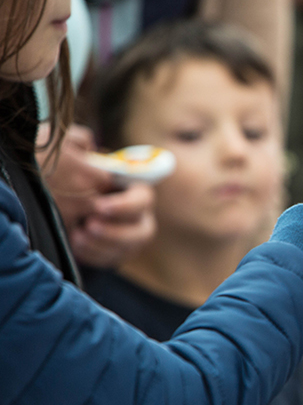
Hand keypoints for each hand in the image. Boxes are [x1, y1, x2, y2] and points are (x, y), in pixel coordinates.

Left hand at [38, 125, 156, 268]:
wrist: (57, 193)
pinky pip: (112, 260)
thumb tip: (88, 144)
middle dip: (117, 231)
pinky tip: (76, 243)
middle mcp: (138, 215)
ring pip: (128, 249)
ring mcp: (129, 237)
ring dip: (105, 244)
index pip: (143, 199)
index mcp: (134, 190)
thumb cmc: (68, 170)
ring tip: (78, 234)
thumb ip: (79, 144)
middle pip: (143, 231)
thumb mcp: (70, 153)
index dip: (124, 205)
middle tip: (90, 225)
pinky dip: (95, 255)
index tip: (98, 206)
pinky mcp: (115, 253)